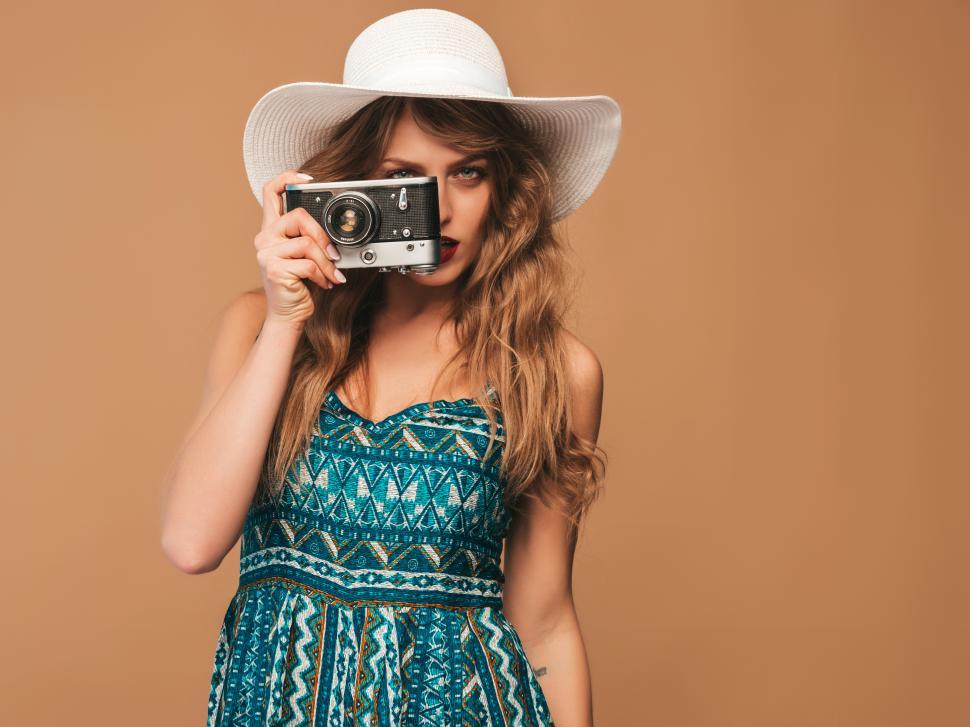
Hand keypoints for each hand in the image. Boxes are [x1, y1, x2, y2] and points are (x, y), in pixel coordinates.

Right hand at [254, 169, 345, 326]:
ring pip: (307, 243)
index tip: (307, 178)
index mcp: (271, 230)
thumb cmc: (299, 285)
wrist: (288, 314)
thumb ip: (310, 237)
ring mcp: (266, 253)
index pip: (271, 192)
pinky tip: (323, 283)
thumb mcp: (305, 256)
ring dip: (326, 262)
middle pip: (298, 216)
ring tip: (330, 274)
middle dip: (322, 236)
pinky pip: (308, 263)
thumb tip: (334, 230)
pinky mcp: (274, 269)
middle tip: (333, 254)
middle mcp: (265, 238)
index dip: (288, 178)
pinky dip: (322, 274)